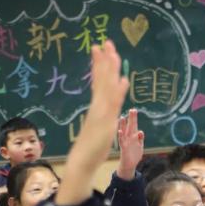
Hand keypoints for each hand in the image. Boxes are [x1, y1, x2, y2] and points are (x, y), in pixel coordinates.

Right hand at [56, 40, 128, 205]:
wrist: (81, 163)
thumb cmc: (90, 147)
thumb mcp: (100, 126)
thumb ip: (103, 114)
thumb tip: (108, 104)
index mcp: (96, 106)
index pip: (98, 80)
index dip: (100, 64)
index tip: (99, 48)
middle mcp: (98, 107)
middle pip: (102, 79)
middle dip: (104, 60)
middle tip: (105, 42)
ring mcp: (100, 114)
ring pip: (106, 88)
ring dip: (110, 70)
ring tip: (113, 52)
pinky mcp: (104, 123)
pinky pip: (112, 105)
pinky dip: (117, 92)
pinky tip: (123, 80)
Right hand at [116, 109, 144, 179]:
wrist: (129, 165)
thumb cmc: (134, 154)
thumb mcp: (139, 145)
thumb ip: (140, 139)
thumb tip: (140, 131)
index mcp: (133, 136)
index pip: (133, 125)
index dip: (134, 118)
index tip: (134, 110)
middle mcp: (128, 138)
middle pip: (130, 126)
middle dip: (131, 118)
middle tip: (132, 110)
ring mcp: (126, 142)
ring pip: (124, 132)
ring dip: (123, 125)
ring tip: (122, 118)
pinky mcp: (124, 148)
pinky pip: (122, 141)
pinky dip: (121, 136)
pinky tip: (120, 131)